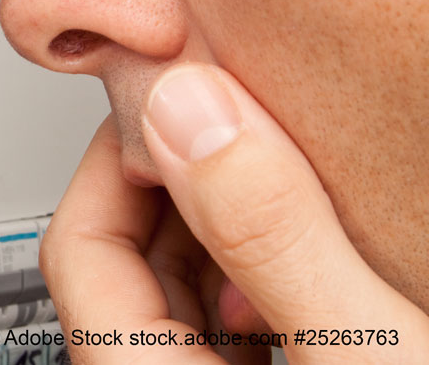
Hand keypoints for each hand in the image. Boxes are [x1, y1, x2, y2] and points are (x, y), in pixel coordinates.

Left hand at [41, 63, 428, 363]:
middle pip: (132, 264)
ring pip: (190, 294)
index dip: (119, 158)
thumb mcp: (364, 350)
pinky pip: (243, 329)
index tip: (176, 102)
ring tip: (281, 170)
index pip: (78, 247)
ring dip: (232, 228)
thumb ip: (271, 238)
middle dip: (183, 185)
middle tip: (233, 120)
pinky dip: (270, 278)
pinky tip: (323, 253)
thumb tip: (193, 111)